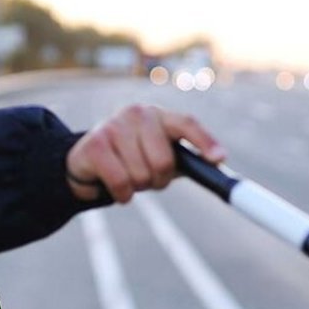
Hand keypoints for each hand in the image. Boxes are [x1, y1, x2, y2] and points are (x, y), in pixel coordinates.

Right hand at [65, 105, 224, 202]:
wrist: (88, 161)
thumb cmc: (134, 158)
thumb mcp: (161, 155)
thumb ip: (187, 160)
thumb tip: (217, 166)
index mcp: (160, 115)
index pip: (187, 124)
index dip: (204, 141)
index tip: (219, 159)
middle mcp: (138, 114)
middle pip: (163, 162)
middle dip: (158, 179)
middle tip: (148, 178)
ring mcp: (114, 125)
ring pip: (141, 175)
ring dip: (137, 187)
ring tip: (128, 176)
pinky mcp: (95, 144)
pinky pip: (121, 183)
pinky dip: (122, 195)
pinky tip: (116, 186)